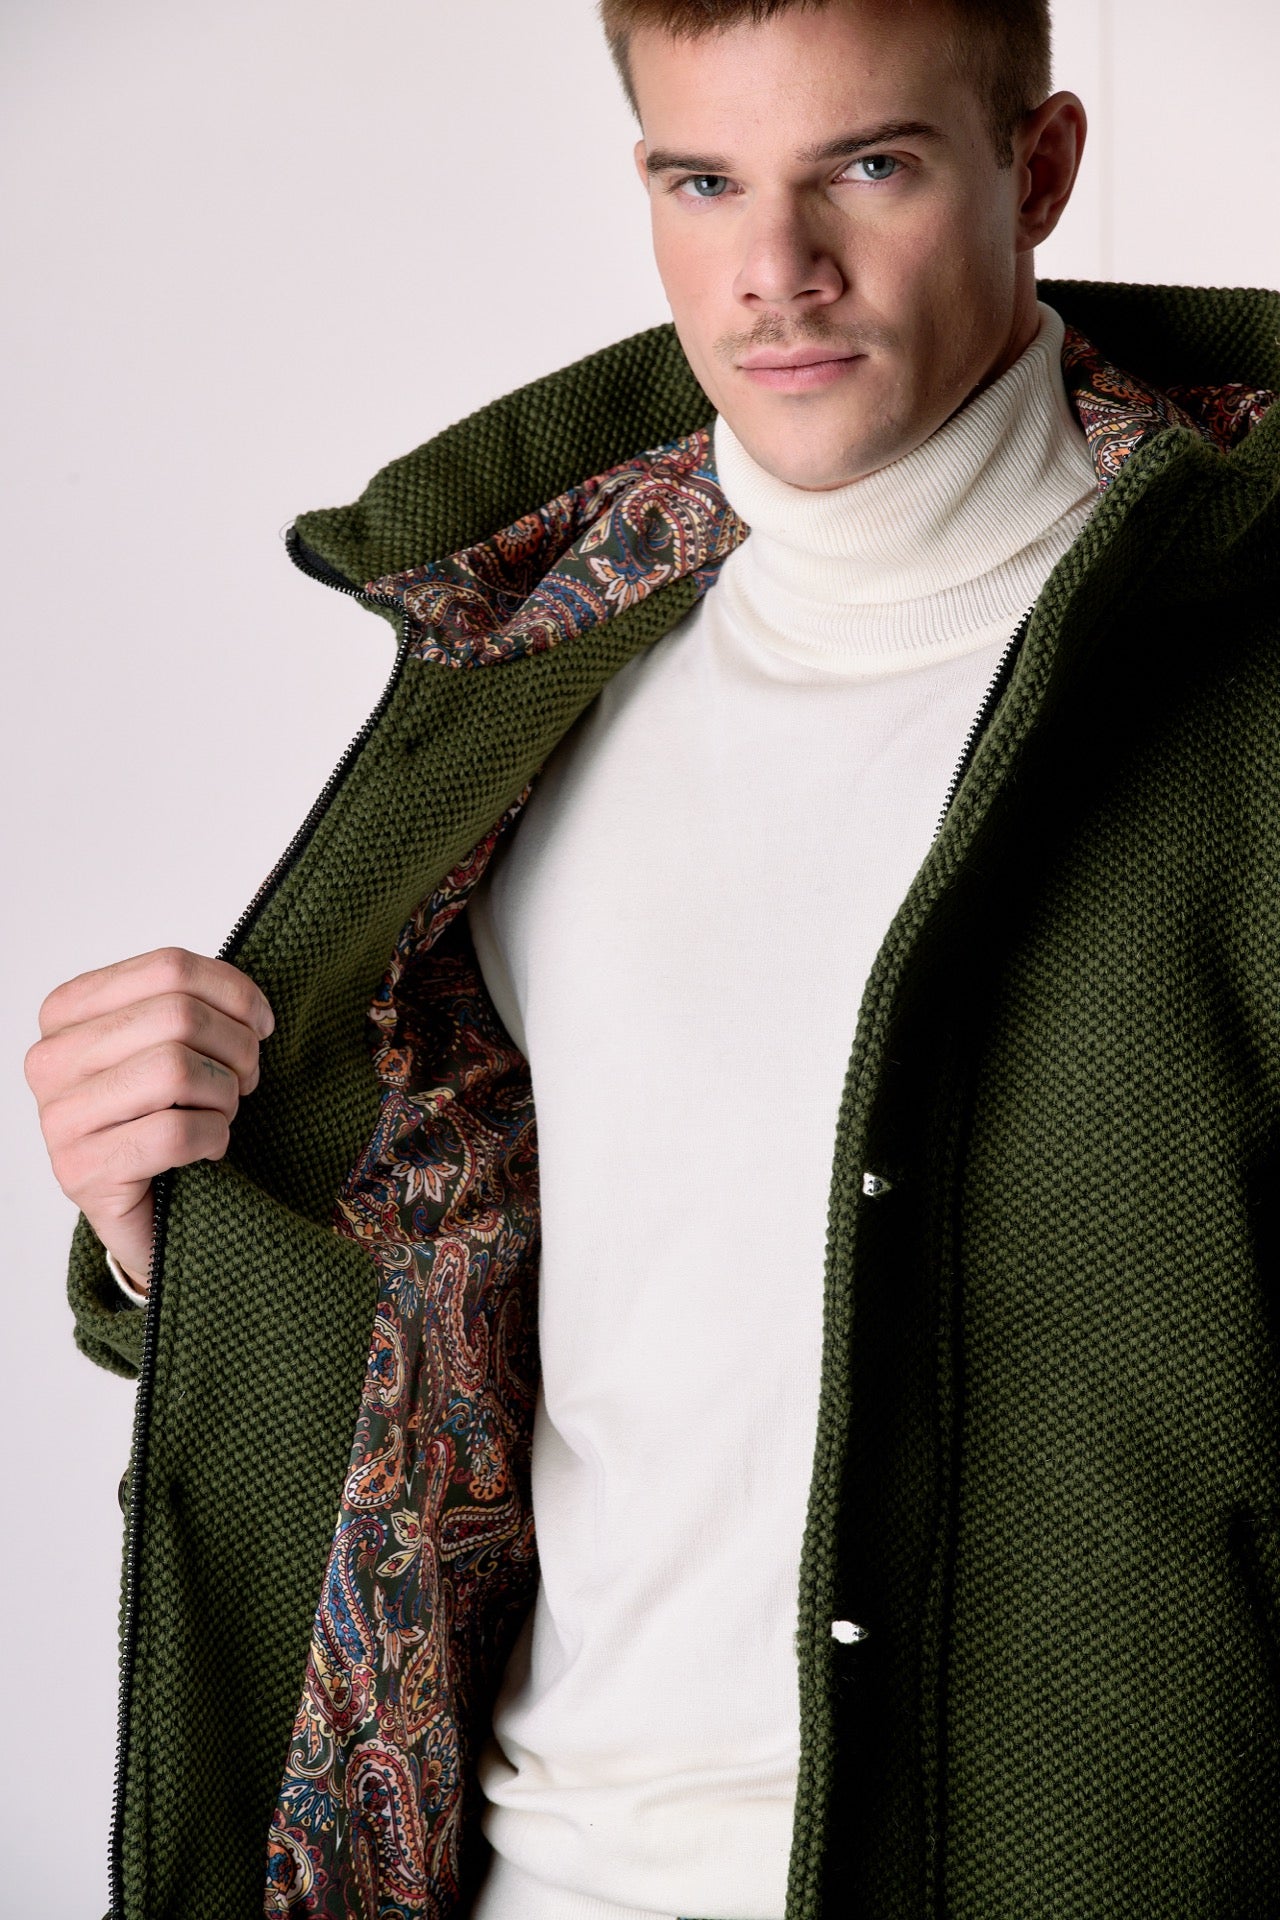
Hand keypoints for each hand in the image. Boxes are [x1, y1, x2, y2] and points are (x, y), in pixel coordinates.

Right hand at [26, 947, 274, 1295]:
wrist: (143, 1212)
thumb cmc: (163, 1117)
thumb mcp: (172, 1044)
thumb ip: (193, 1005)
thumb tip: (253, 1006)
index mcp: (67, 1011)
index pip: (168, 967)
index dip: (234, 993)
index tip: (262, 1025)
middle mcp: (51, 1058)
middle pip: (178, 1015)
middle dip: (236, 1049)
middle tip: (246, 1081)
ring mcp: (59, 1117)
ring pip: (175, 1069)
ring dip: (224, 1095)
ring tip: (222, 1114)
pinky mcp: (81, 1172)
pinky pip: (173, 1133)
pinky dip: (213, 1137)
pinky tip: (210, 1148)